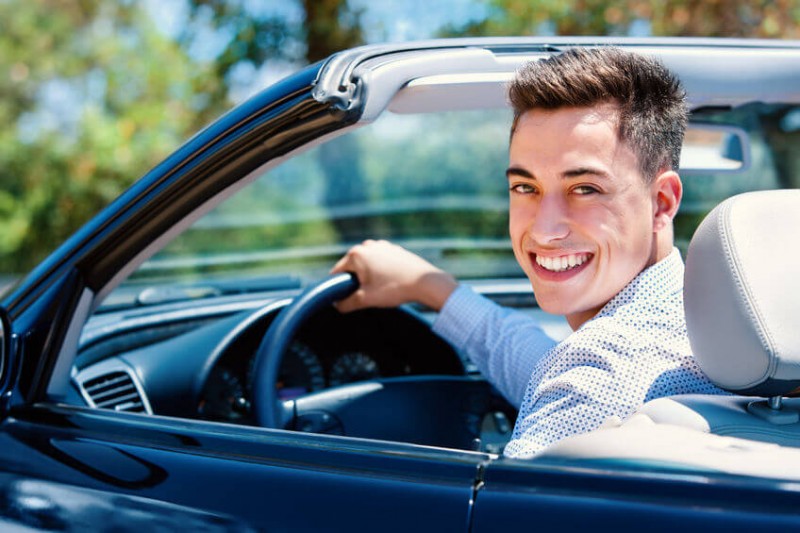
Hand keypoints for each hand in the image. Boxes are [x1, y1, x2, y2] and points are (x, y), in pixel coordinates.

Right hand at [330, 240, 457, 312]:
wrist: (425, 282)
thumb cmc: (394, 288)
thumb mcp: (366, 299)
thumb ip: (346, 303)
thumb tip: (337, 304)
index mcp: (356, 254)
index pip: (337, 272)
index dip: (338, 287)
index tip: (347, 298)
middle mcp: (367, 245)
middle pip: (352, 267)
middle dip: (355, 281)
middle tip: (367, 295)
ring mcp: (382, 245)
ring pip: (367, 264)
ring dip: (369, 277)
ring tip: (381, 289)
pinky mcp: (394, 249)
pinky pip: (380, 262)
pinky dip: (381, 272)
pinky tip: (391, 282)